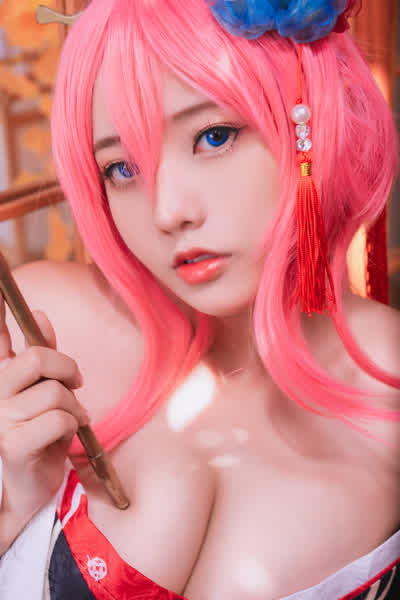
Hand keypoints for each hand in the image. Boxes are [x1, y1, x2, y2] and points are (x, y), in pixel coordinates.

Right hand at [0, 291, 87, 532]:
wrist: (31, 487)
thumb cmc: (41, 433)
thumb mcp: (45, 390)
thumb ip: (42, 353)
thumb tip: (39, 314)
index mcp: (1, 374)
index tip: (0, 275)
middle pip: (38, 358)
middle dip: (68, 370)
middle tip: (75, 385)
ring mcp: (1, 418)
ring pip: (56, 392)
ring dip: (74, 406)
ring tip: (72, 417)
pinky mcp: (14, 443)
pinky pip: (60, 418)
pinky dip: (74, 424)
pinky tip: (69, 433)